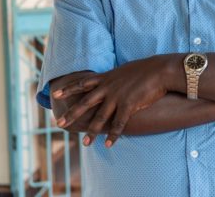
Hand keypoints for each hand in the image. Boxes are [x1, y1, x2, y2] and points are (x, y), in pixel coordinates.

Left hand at [52, 56, 173, 146]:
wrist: (159, 70)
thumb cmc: (145, 69)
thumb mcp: (124, 70)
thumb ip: (115, 77)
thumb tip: (111, 79)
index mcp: (106, 78)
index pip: (82, 83)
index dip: (68, 89)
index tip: (55, 94)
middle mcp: (108, 88)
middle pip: (85, 103)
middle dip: (72, 114)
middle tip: (59, 124)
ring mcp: (117, 97)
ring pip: (100, 117)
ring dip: (92, 132)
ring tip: (85, 144)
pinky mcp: (128, 105)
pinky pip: (118, 124)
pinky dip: (113, 135)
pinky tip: (109, 144)